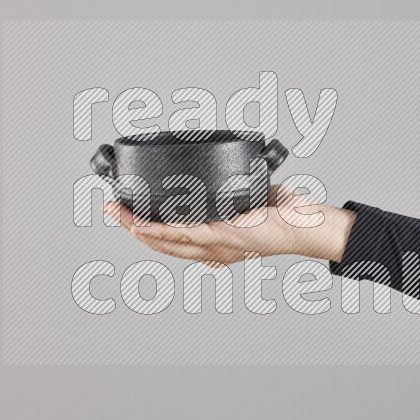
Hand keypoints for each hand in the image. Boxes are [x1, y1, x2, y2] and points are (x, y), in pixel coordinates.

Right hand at [103, 185, 355, 266]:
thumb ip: (229, 191)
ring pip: (167, 241)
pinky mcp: (227, 237)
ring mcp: (218, 247)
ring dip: (137, 227)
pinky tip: (143, 224)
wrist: (309, 225)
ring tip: (117, 213)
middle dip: (130, 227)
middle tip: (109, 210)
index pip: (172, 241)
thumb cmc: (285, 216)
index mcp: (214, 245)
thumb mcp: (248, 200)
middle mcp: (212, 251)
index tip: (125, 213)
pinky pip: (187, 234)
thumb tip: (219, 169)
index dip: (144, 230)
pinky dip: (162, 230)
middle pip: (161, 244)